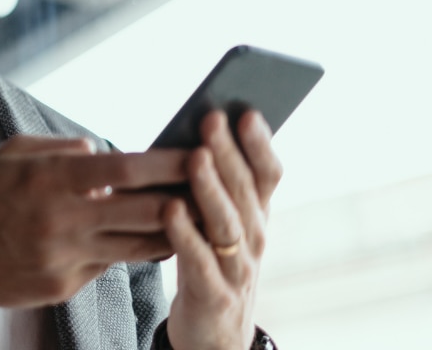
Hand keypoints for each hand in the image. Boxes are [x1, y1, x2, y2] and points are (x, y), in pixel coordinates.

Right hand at [0, 135, 188, 307]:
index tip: (200, 153)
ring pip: (137, 248)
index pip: (126, 169)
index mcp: (52, 179)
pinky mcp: (63, 287)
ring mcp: (65, 257)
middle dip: (183, 200)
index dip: (169, 162)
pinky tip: (139, 241)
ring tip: (191, 219)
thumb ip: (61, 148)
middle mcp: (63, 219)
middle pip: (144, 211)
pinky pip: (107, 267)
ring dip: (168, 233)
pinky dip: (125, 252)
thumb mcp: (12, 154)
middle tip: (212, 190)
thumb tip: (105, 151)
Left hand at [163, 110, 281, 349]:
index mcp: (257, 217)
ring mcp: (238, 269)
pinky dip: (186, 234)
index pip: (267, 176)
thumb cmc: (210, 265)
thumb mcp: (221, 226)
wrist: (215, 337)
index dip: (259, 144)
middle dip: (229, 153)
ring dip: (210, 187)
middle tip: (212, 119)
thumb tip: (196, 135)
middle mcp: (255, 239)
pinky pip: (201, 261)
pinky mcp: (214, 295)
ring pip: (227, 223)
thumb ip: (215, 188)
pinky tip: (170, 210)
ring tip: (194, 157)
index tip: (246, 111)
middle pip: (245, 191)